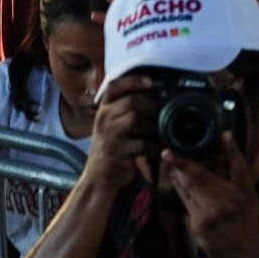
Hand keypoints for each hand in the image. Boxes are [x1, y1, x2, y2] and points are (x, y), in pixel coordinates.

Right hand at [82, 75, 159, 192]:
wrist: (98, 177)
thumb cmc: (110, 147)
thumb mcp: (110, 124)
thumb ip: (124, 109)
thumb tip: (152, 94)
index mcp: (103, 109)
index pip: (114, 86)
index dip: (133, 81)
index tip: (151, 82)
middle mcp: (104, 119)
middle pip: (131, 101)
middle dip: (150, 105)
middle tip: (159, 113)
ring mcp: (110, 136)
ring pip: (135, 119)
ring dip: (152, 125)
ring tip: (158, 132)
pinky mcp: (118, 153)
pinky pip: (141, 144)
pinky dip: (153, 146)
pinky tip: (155, 149)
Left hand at [160, 136, 258, 257]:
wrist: (240, 255)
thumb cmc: (245, 219)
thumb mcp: (249, 193)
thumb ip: (237, 166)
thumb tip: (226, 136)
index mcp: (242, 192)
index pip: (234, 166)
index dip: (229, 149)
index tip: (219, 135)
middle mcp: (226, 203)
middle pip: (199, 178)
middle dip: (181, 164)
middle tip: (167, 152)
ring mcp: (209, 216)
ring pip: (188, 189)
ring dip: (177, 175)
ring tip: (170, 162)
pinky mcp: (196, 225)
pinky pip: (185, 202)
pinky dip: (180, 190)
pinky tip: (177, 180)